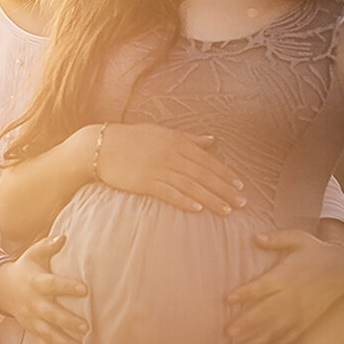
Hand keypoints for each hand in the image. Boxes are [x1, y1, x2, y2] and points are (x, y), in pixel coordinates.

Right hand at [0, 235, 88, 343]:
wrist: (2, 288)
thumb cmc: (25, 269)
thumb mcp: (33, 254)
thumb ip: (48, 245)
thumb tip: (63, 236)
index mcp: (37, 283)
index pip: (53, 285)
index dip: (68, 287)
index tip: (85, 290)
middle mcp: (34, 303)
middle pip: (51, 314)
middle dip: (67, 322)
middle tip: (85, 327)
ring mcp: (32, 320)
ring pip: (48, 334)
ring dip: (64, 342)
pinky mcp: (33, 331)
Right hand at [96, 123, 246, 214]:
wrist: (101, 146)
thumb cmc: (132, 139)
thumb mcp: (162, 133)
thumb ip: (189, 138)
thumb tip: (212, 141)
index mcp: (177, 141)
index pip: (208, 160)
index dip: (225, 174)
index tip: (240, 186)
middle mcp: (172, 154)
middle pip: (204, 174)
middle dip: (225, 189)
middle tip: (242, 203)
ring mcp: (159, 168)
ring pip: (192, 186)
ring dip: (211, 199)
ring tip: (227, 211)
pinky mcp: (146, 181)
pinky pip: (170, 193)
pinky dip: (185, 201)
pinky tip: (199, 209)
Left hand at [223, 229, 343, 343]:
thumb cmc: (315, 251)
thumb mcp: (298, 238)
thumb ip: (277, 239)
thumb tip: (255, 237)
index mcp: (287, 275)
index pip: (264, 285)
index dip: (246, 292)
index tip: (228, 299)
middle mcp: (293, 295)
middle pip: (267, 311)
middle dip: (248, 322)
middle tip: (228, 333)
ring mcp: (301, 311)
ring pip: (277, 328)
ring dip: (258, 339)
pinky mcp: (307, 321)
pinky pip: (290, 337)